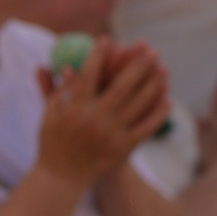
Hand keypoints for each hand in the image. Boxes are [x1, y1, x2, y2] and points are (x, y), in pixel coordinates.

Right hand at [36, 38, 168, 185]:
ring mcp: (112, 134)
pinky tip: (167, 100)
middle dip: (137, 64)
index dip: (99, 55)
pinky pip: (146, 127)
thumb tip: (62, 64)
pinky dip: (158, 114)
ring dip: (154, 84)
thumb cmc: (53, 141)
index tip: (108, 39)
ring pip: (138, 104)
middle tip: (149, 49)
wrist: (63, 176)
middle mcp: (95, 119)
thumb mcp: (49, 114)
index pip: (89, 75)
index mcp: (74, 108)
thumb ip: (55, 89)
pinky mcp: (124, 147)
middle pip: (122, 86)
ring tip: (163, 68)